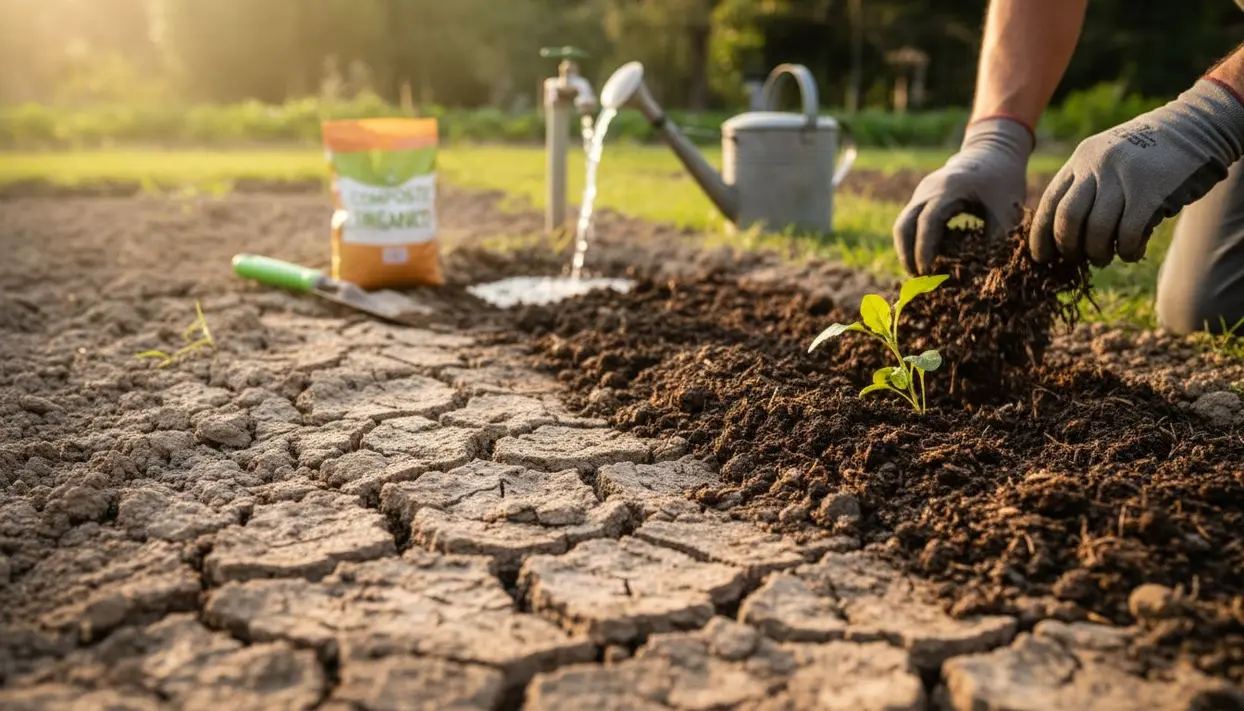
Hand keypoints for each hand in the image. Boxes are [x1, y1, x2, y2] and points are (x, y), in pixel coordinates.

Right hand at [893, 117, 1032, 274]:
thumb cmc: (1003, 179)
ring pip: (903, 224)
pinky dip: (914, 241)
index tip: (926, 272)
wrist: (993, 151)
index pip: (927, 222)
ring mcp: (922, 193)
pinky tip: (928, 258)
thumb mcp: (1007, 207)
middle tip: (916, 279)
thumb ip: (997, 237)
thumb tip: (987, 271)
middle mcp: (928, 190)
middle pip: (904, 224)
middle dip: (906, 254)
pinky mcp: (922, 198)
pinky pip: (910, 222)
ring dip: (907, 249)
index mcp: (949, 189)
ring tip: (920, 274)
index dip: (924, 249)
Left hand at [1031, 79, 1243, 266]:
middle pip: (1067, 218)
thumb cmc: (1149, 155)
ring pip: (1096, 229)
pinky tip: (1131, 252)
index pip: (1050, 202)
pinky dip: (1126, 250)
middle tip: (1076, 259)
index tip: (1042, 257)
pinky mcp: (1150, 190)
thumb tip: (1065, 240)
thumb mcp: (1108, 159)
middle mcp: (1096, 165)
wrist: (1196, 127)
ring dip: (1097, 253)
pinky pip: (1127, 233)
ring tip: (1104, 258)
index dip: (1041, 236)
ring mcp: (1123, 176)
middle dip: (1068, 247)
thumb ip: (1087, 187)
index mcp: (1081, 158)